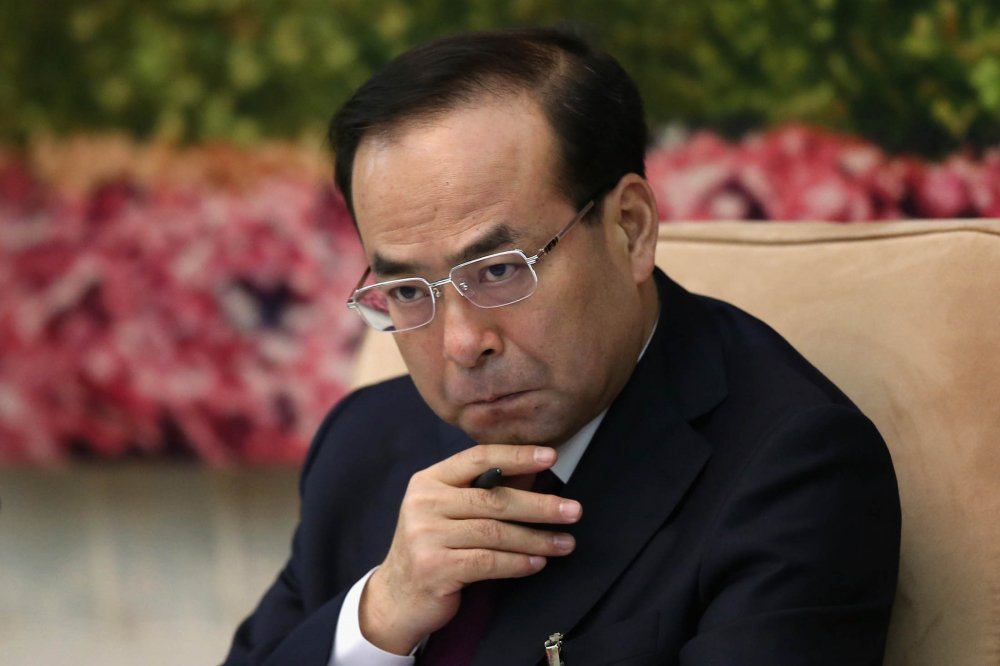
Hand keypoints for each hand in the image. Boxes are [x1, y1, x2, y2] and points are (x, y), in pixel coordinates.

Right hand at [358, 444, 582, 654]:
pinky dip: (518, 563)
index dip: (517, 456)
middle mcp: (424, 502)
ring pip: (495, 533)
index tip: (551, 457)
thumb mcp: (452, 513)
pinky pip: (488, 561)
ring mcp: (426, 535)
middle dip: (539, 505)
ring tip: (566, 543)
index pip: (478, 458)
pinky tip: (538, 563)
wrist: (397, 597)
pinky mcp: (434, 567)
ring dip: (536, 539)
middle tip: (573, 510)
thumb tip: (533, 473)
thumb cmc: (434, 548)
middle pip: (493, 498)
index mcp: (429, 480)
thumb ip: (486, 492)